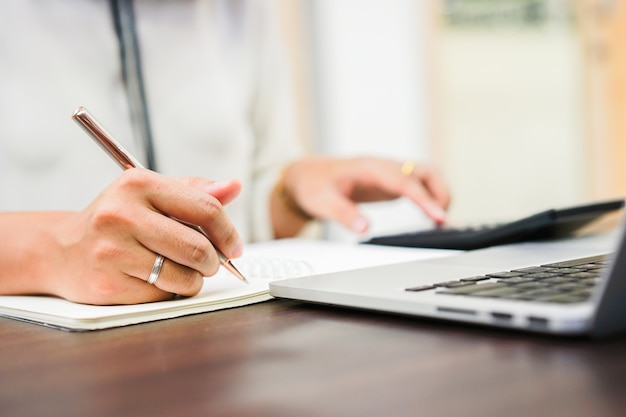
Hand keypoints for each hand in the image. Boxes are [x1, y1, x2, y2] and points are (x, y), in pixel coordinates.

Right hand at [46, 169, 242, 304]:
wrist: (63, 250)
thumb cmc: (117, 220)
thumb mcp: (152, 194)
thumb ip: (195, 192)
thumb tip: (233, 187)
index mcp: (139, 183)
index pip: (205, 208)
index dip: (228, 232)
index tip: (234, 247)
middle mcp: (122, 214)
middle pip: (198, 248)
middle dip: (214, 262)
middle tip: (210, 263)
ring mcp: (112, 250)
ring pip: (185, 276)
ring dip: (193, 279)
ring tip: (179, 269)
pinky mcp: (108, 284)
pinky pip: (163, 294)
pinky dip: (168, 290)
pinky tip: (151, 278)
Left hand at [280, 156, 449, 233]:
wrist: (308, 175)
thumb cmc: (314, 185)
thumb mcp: (322, 202)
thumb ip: (344, 214)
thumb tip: (364, 228)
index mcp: (370, 168)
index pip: (405, 181)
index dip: (424, 199)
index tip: (439, 216)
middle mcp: (384, 166)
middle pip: (425, 171)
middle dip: (440, 194)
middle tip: (442, 222)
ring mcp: (390, 172)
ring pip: (426, 175)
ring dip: (438, 195)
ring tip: (440, 222)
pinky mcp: (391, 181)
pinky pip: (419, 185)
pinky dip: (430, 198)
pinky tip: (431, 218)